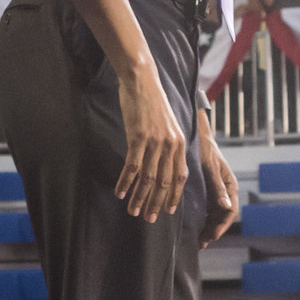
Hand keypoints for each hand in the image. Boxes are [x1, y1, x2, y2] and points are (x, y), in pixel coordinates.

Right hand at [114, 68, 186, 223]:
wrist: (142, 80)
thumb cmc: (153, 102)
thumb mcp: (169, 125)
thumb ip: (170, 145)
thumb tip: (166, 165)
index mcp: (180, 143)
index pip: (179, 177)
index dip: (173, 196)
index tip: (167, 211)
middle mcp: (170, 145)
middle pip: (163, 182)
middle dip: (156, 203)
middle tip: (149, 219)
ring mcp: (154, 142)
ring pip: (147, 178)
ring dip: (139, 198)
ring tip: (133, 211)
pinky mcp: (138, 137)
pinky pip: (131, 166)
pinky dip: (125, 182)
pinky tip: (120, 192)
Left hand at [197, 126, 238, 247]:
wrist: (197, 135)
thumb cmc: (205, 150)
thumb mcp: (211, 169)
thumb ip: (218, 188)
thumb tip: (227, 207)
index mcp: (230, 186)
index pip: (230, 212)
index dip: (221, 226)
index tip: (211, 237)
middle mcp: (225, 191)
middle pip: (222, 217)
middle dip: (213, 231)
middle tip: (201, 244)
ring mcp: (216, 192)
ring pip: (214, 215)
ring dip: (206, 228)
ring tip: (196, 241)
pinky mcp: (206, 190)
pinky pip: (206, 210)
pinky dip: (201, 219)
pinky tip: (191, 227)